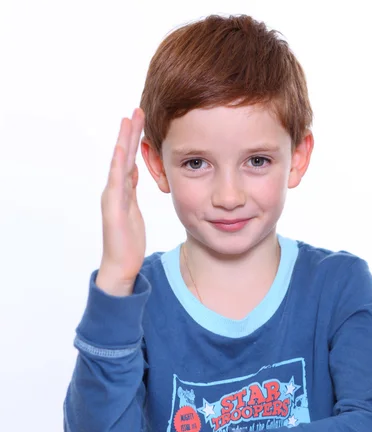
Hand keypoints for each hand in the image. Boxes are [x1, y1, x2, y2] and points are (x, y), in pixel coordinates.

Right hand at [96, 108, 146, 295]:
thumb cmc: (127, 240)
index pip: (129, 159)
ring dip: (124, 141)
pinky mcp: (114, 208)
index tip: (142, 120)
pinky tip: (123, 150)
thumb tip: (134, 170)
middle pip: (123, 156)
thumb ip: (131, 190)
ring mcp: (112, 198)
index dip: (134, 140)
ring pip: (119, 164)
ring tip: (128, 120)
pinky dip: (119, 165)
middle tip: (137, 109)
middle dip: (130, 133)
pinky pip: (117, 183)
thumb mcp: (133, 210)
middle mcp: (114, 190)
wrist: (121, 265)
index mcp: (122, 191)